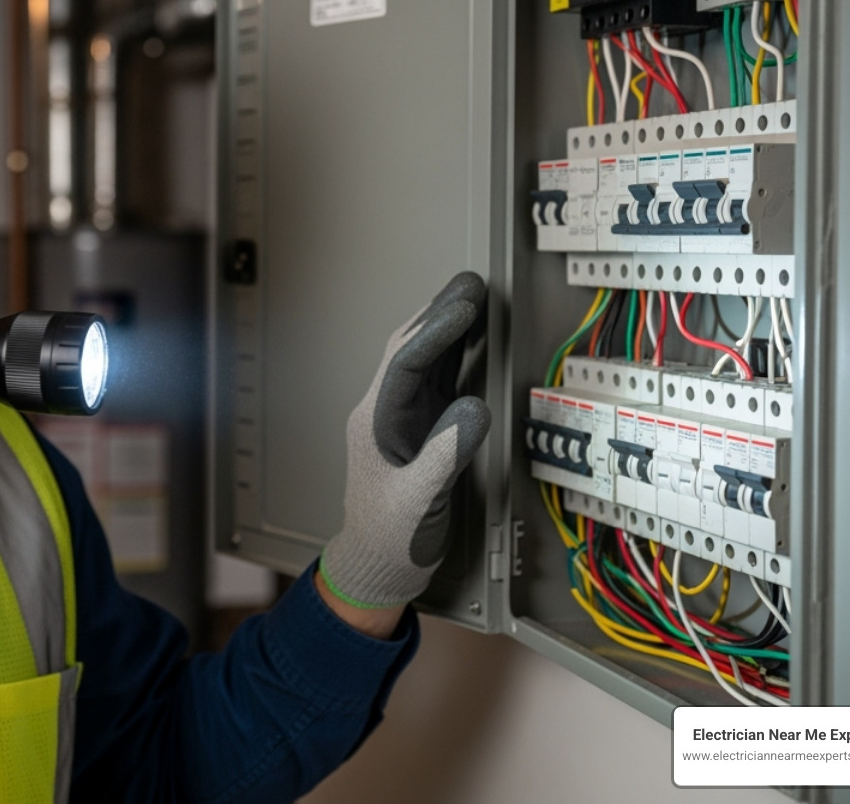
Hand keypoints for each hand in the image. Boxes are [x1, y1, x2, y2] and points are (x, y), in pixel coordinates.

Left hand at [319, 272, 491, 610]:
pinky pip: (435, 381)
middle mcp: (383, 413)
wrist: (376, 566)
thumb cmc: (389, 539)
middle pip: (409, 349)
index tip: (464, 306)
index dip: (436, 331)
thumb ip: (445, 455)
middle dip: (439, 313)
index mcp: (374, 423)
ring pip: (422, 359)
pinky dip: (454, 354)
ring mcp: (400, 419)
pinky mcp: (417, 430)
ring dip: (446, 327)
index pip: (406, 364)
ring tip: (474, 296)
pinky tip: (471, 340)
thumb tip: (475, 407)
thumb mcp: (419, 502)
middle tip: (470, 282)